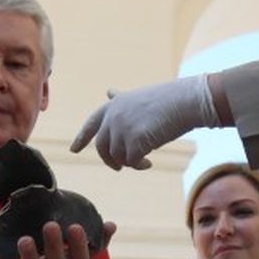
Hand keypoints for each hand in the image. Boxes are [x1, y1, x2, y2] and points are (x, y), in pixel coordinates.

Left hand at [70, 74, 220, 169]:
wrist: (185, 101)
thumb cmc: (168, 99)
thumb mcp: (138, 98)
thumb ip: (122, 103)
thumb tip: (109, 92)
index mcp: (114, 105)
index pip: (92, 123)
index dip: (82, 137)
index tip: (73, 150)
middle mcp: (114, 116)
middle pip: (102, 147)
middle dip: (110, 160)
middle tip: (118, 167)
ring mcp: (123, 129)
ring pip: (117, 157)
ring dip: (130, 162)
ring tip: (144, 160)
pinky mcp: (134, 141)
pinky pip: (130, 162)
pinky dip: (139, 165)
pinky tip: (149, 162)